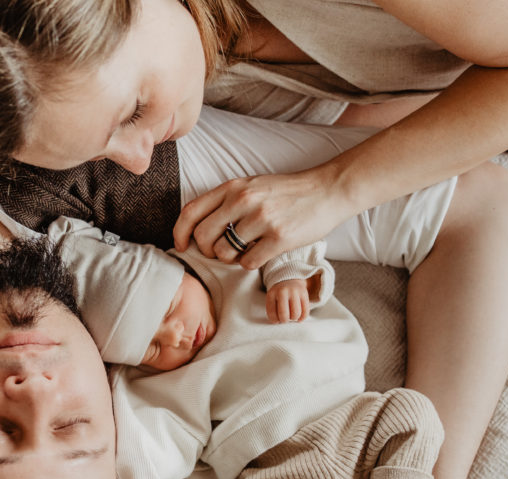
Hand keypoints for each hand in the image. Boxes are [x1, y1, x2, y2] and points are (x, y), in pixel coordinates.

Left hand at [172, 167, 355, 269]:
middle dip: (207, 251)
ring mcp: (262, 218)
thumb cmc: (286, 193)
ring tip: (246, 249)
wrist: (327, 190)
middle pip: (203, 237)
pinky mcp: (279, 237)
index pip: (191, 211)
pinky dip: (250, 263)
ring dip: (231, 258)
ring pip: (224, 253)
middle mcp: (244, 200)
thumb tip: (197, 229)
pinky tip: (262, 253)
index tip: (182, 246)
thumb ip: (226, 201)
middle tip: (221, 252)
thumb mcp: (252, 186)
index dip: (180, 233)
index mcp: (233, 186)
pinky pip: (247, 263)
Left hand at [266, 279, 309, 322]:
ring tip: (291, 316)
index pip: (272, 313)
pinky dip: (302, 318)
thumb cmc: (278, 295)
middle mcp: (283, 291)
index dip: (275, 320)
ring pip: (296, 314)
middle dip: (284, 321)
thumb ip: (272, 310)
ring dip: (293, 319)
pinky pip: (305, 311)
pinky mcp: (304, 293)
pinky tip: (299, 318)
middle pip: (284, 314)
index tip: (277, 320)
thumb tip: (278, 323)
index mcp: (272, 294)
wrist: (289, 280)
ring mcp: (294, 292)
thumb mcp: (271, 299)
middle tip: (284, 319)